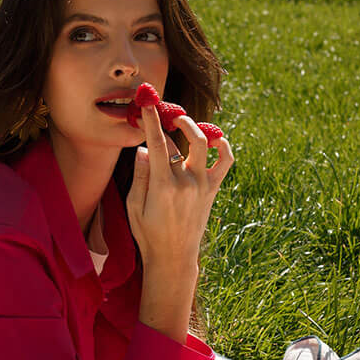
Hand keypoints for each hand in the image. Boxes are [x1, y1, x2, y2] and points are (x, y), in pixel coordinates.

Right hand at [126, 102, 232, 342]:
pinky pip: (225, 160)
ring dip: (194, 126)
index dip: (151, 119)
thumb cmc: (148, 233)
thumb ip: (140, 175)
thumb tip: (144, 148)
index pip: (158, 143)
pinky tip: (211, 138)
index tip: (146, 102)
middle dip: (172, 119)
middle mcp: (186, 182)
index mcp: (163, 186)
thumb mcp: (133, 207)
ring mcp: (203, 185)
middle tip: (162, 112)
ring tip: (181, 122)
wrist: (174, 258)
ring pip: (205, 144)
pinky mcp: (213, 189)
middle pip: (183, 138)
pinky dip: (222, 145)